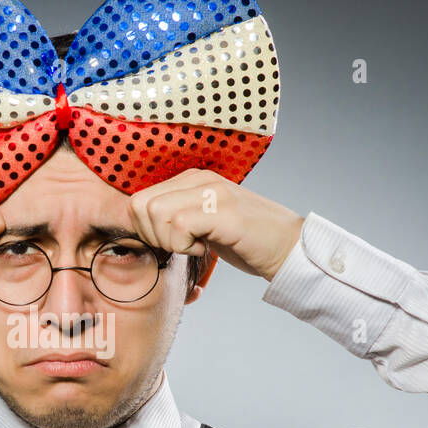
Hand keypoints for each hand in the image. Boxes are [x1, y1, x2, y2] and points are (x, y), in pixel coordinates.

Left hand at [125, 169, 304, 281]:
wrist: (289, 248)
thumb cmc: (244, 241)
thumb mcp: (201, 224)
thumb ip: (173, 218)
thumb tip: (138, 227)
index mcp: (191, 179)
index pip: (137, 200)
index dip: (145, 230)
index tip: (169, 243)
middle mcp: (200, 178)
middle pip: (139, 205)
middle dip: (151, 235)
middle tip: (179, 246)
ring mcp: (213, 192)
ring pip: (155, 212)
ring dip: (168, 240)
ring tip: (194, 245)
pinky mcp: (224, 211)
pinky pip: (179, 226)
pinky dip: (185, 246)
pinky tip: (204, 248)